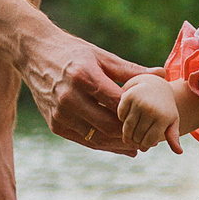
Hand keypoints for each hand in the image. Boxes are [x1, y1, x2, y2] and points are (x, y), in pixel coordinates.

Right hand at [24, 29, 145, 152]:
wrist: (35, 55)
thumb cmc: (74, 53)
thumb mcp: (102, 57)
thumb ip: (131, 70)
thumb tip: (163, 74)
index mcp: (84, 77)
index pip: (117, 103)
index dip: (138, 114)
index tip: (156, 119)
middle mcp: (69, 97)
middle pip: (108, 125)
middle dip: (132, 134)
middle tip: (151, 140)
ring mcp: (59, 113)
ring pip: (97, 138)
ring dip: (120, 145)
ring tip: (140, 146)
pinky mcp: (54, 124)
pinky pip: (84, 141)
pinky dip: (104, 145)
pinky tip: (120, 146)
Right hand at [114, 74, 187, 154]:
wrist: (156, 83)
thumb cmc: (165, 106)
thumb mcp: (172, 120)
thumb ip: (173, 136)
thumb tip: (179, 152)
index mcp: (163, 117)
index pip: (148, 141)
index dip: (144, 146)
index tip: (143, 146)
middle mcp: (151, 109)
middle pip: (137, 136)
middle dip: (135, 141)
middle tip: (135, 140)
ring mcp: (139, 102)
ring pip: (127, 127)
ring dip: (127, 133)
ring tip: (130, 134)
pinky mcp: (128, 96)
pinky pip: (120, 116)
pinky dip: (121, 119)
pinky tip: (127, 118)